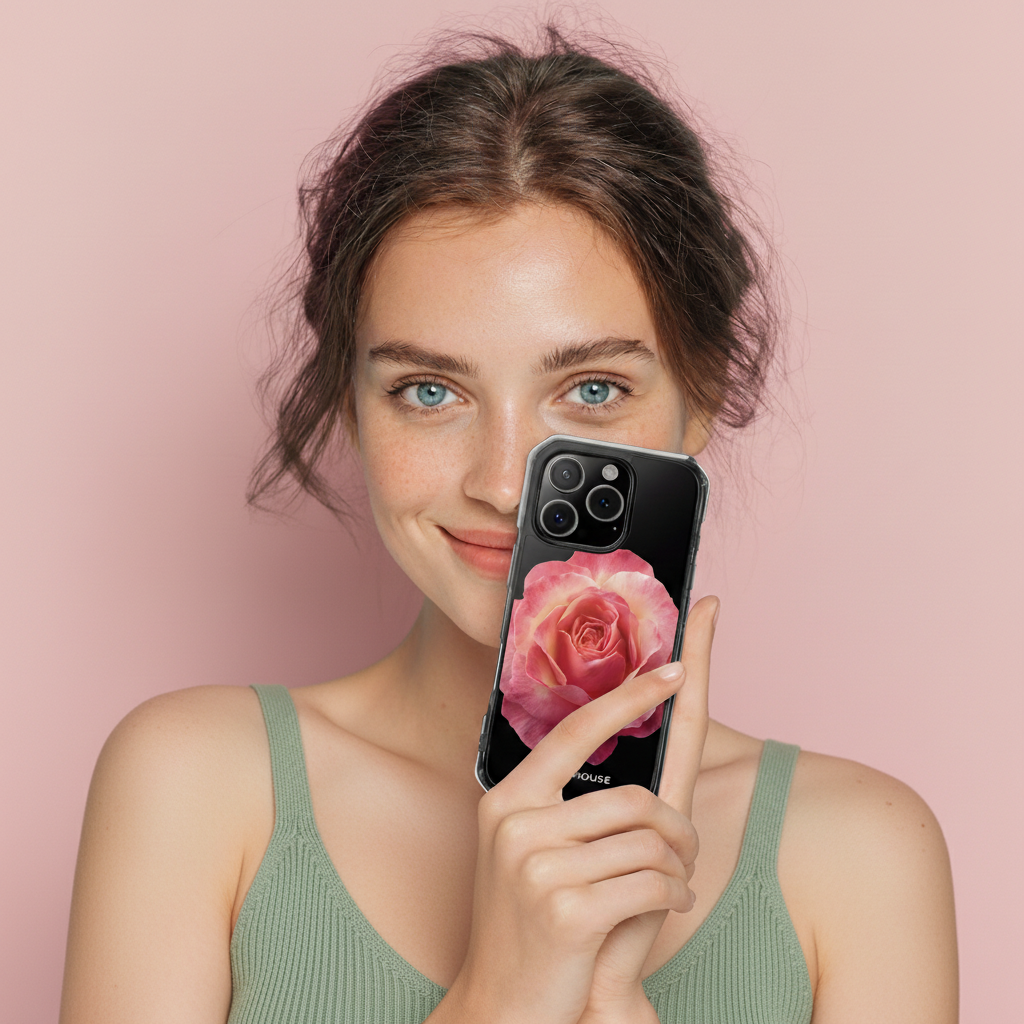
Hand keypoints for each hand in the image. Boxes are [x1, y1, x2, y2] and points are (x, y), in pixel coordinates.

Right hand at [435, 595, 717, 1023]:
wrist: (501, 1006)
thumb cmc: (530, 923)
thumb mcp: (529, 851)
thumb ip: (564, 804)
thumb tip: (616, 753)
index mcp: (507, 798)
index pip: (576, 729)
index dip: (629, 696)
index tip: (674, 667)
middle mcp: (516, 823)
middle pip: (633, 797)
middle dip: (676, 827)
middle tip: (686, 850)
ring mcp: (538, 867)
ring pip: (649, 841)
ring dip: (679, 866)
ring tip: (676, 884)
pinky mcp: (568, 911)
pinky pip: (653, 883)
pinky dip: (675, 896)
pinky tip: (670, 908)